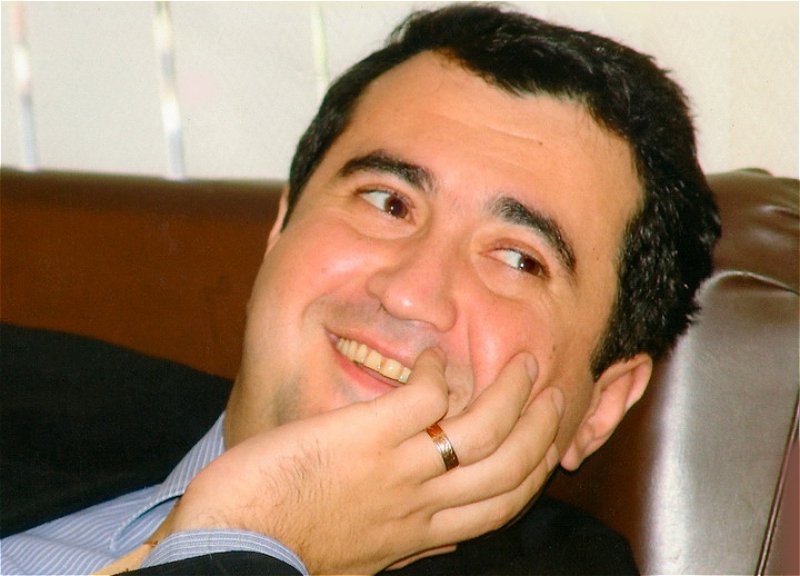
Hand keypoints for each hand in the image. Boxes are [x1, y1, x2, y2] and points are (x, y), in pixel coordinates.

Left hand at [166, 350, 564, 574]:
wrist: (231, 549)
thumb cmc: (287, 545)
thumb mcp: (365, 559)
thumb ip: (405, 544)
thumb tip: (441, 541)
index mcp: (420, 535)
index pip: (502, 507)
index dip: (534, 471)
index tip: (547, 442)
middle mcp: (420, 506)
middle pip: (510, 471)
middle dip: (541, 430)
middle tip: (552, 394)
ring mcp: (396, 471)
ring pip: (483, 434)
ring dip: (511, 396)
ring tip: (522, 364)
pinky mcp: (366, 438)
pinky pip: (424, 398)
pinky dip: (436, 372)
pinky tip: (431, 357)